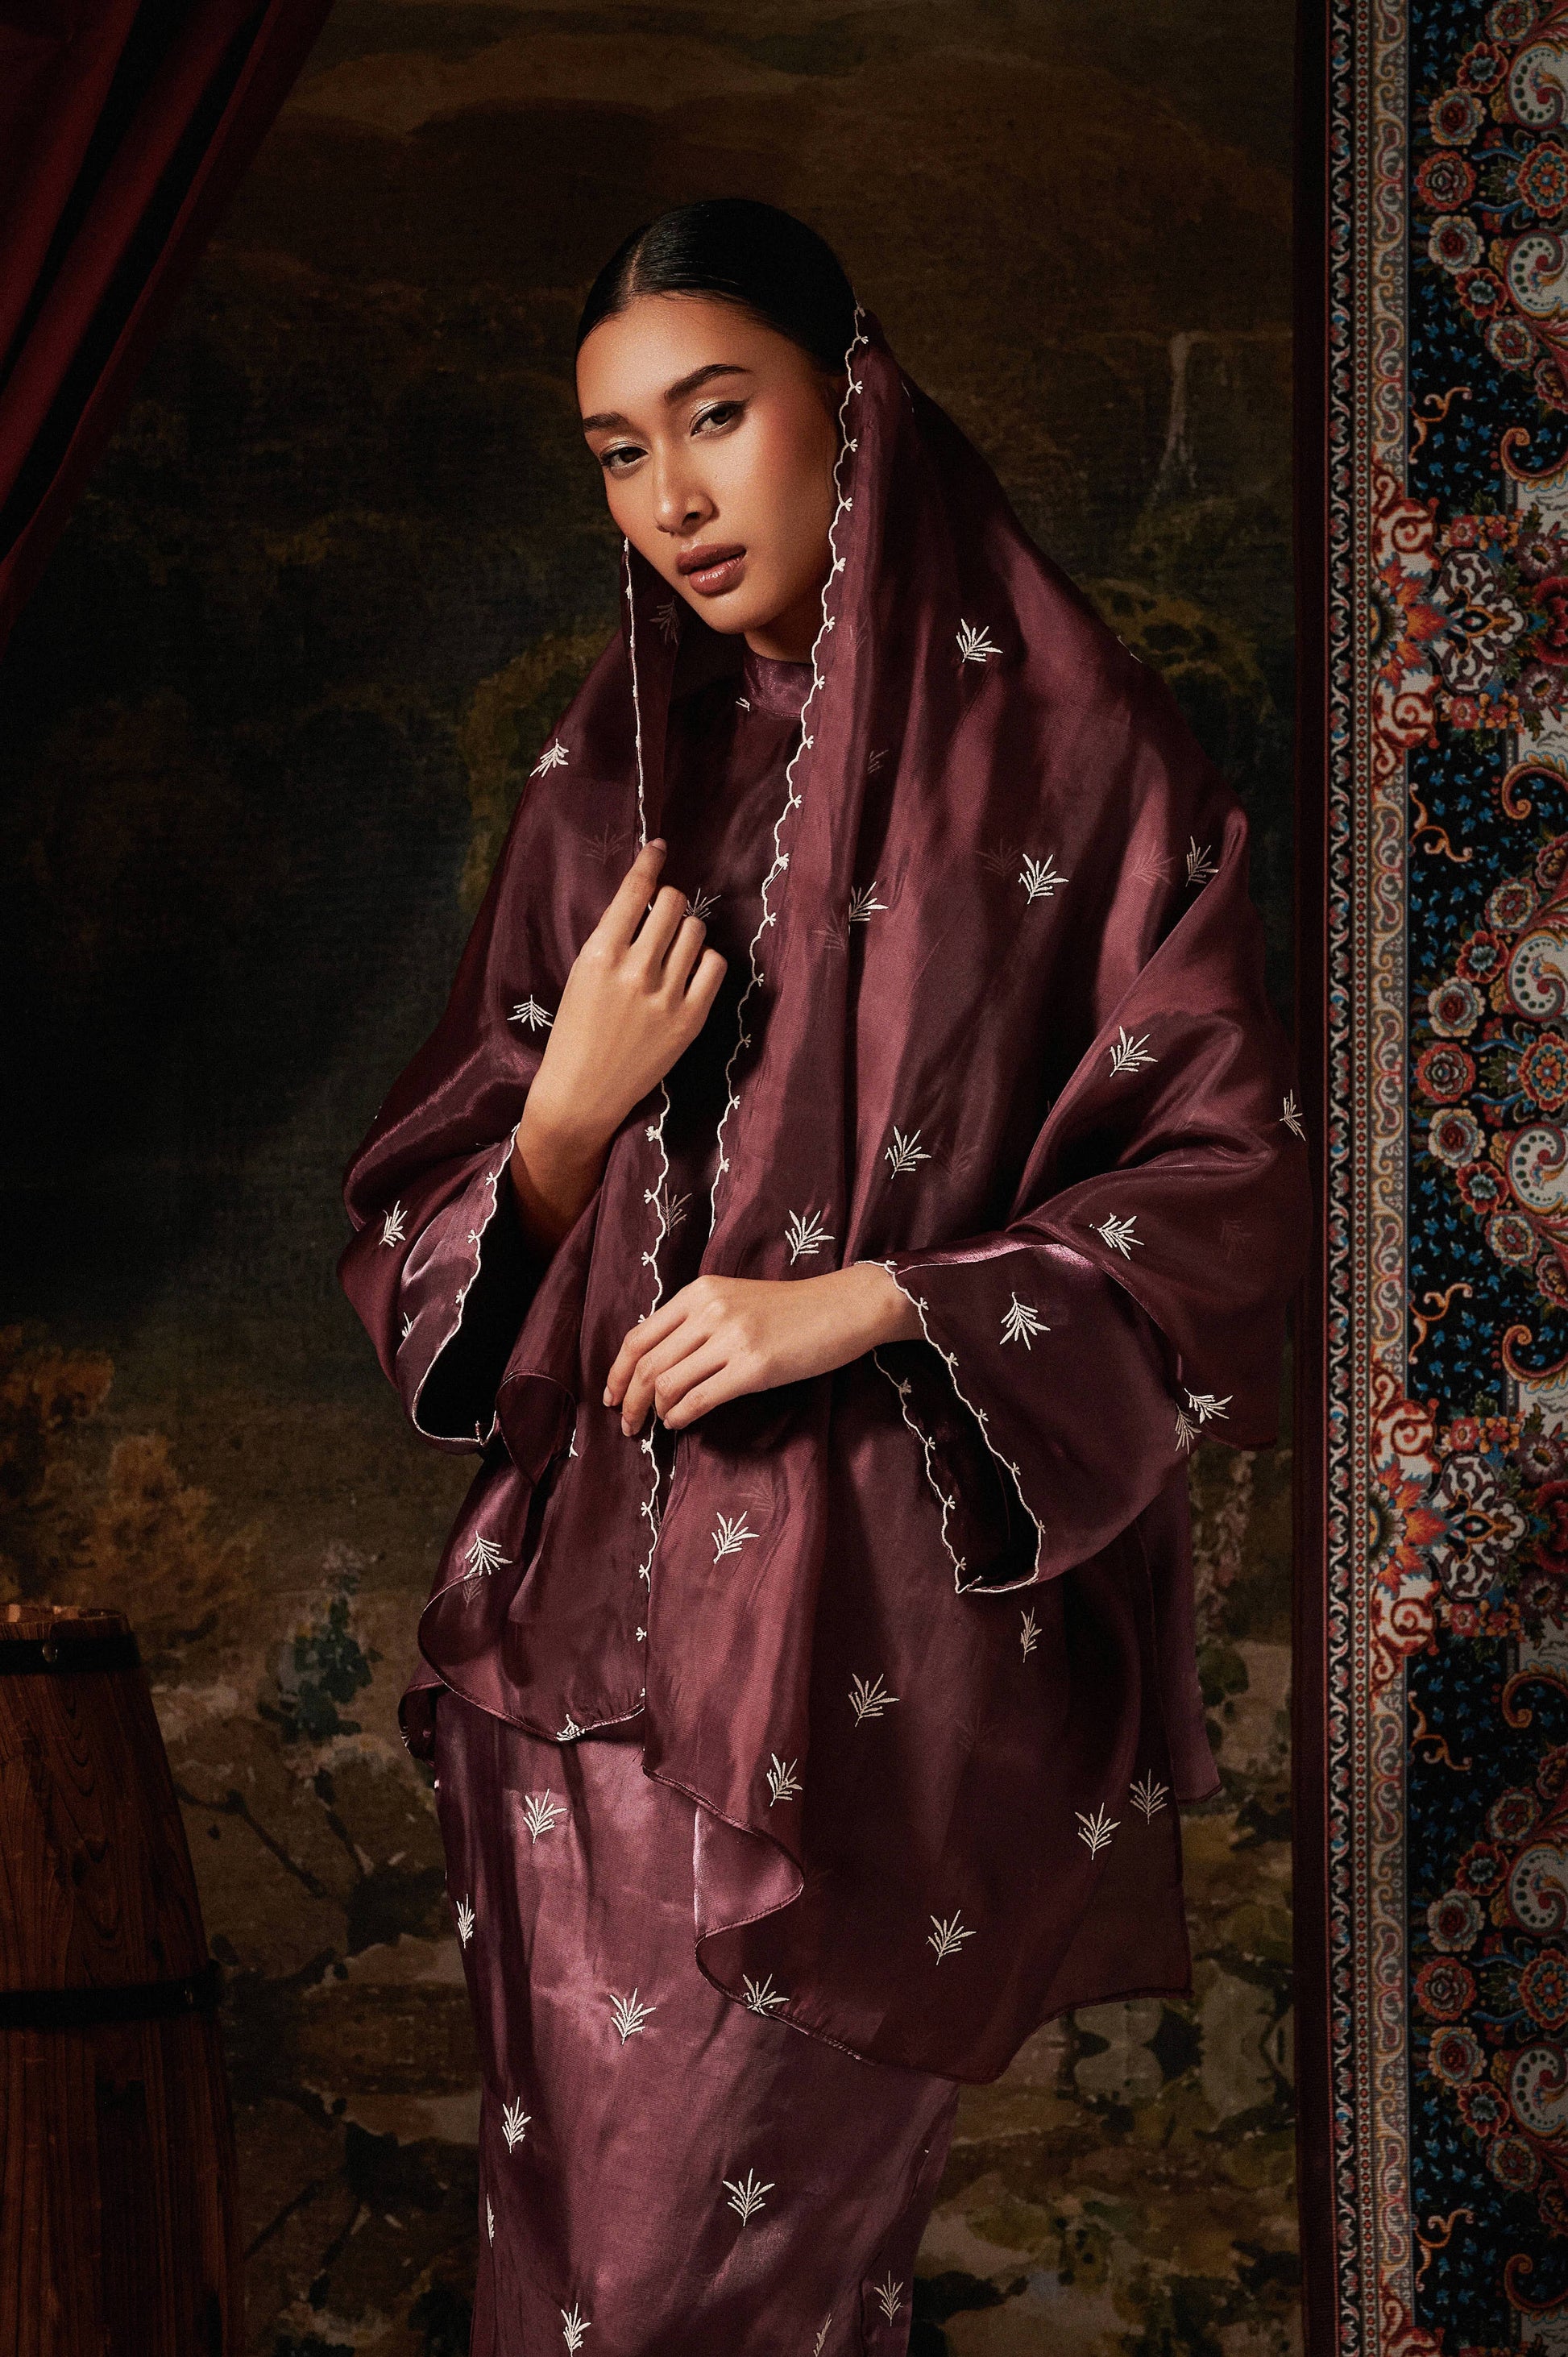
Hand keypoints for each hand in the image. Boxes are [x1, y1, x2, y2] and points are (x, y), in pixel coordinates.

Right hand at [510, 839, 725, 1249]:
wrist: (580, 1094)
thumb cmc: (575, 1032)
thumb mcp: (581, 976)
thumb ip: (613, 939)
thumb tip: (649, 901)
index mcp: (598, 955)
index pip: (635, 891)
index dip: (651, 863)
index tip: (660, 848)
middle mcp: (634, 971)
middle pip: (673, 904)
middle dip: (669, 903)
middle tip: (662, 916)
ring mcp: (665, 996)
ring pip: (695, 930)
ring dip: (686, 931)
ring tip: (671, 949)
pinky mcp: (689, 1020)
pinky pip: (714, 966)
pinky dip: (704, 961)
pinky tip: (690, 971)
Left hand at [604, 1264, 923, 1432]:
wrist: (845, 1306)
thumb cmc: (791, 1310)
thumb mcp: (735, 1300)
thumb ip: (697, 1322)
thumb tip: (658, 1365)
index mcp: (699, 1292)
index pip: (639, 1335)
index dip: (617, 1371)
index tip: (610, 1395)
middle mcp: (709, 1310)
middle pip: (648, 1363)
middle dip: (629, 1400)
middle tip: (626, 1425)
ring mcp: (732, 1338)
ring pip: (668, 1382)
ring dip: (653, 1412)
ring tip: (655, 1427)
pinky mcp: (754, 1367)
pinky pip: (700, 1398)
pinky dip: (681, 1416)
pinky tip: (679, 1425)